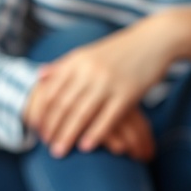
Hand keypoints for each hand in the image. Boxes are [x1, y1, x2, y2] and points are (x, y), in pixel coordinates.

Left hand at [24, 13, 177, 157]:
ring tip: (59, 152)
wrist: (155, 39)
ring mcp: (108, 82)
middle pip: (64, 105)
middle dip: (52, 127)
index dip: (42, 112)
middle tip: (45, 145)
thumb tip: (39, 75)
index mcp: (77, 61)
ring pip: (82, 113)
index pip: (52, 91)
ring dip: (68, 135)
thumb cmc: (119, 50)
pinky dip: (95, 134)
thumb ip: (64, 65)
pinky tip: (86, 147)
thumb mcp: (89, 53)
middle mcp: (89, 71)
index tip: (35, 129)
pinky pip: (107, 118)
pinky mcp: (128, 93)